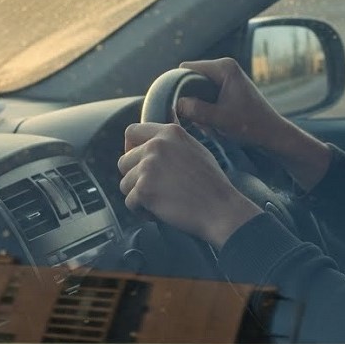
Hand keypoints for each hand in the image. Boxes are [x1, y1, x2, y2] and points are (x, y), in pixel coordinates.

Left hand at [118, 122, 261, 246]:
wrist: (220, 208)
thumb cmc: (212, 185)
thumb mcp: (195, 150)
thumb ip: (172, 143)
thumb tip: (151, 143)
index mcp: (170, 133)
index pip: (132, 131)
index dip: (130, 147)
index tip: (135, 160)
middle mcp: (156, 146)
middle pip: (124, 161)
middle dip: (134, 177)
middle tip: (153, 189)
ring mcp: (148, 167)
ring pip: (125, 184)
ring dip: (138, 196)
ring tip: (160, 201)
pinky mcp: (144, 189)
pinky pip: (129, 202)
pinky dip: (142, 211)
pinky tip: (160, 212)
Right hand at [177, 58, 286, 149]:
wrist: (273, 134)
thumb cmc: (250, 126)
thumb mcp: (219, 119)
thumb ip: (195, 110)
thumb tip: (174, 103)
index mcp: (224, 67)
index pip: (185, 69)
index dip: (177, 86)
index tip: (178, 106)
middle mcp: (225, 67)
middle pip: (190, 79)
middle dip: (190, 100)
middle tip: (197, 120)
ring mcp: (227, 77)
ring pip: (197, 90)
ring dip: (198, 108)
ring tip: (210, 124)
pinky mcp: (228, 89)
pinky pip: (206, 96)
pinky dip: (206, 110)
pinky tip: (215, 124)